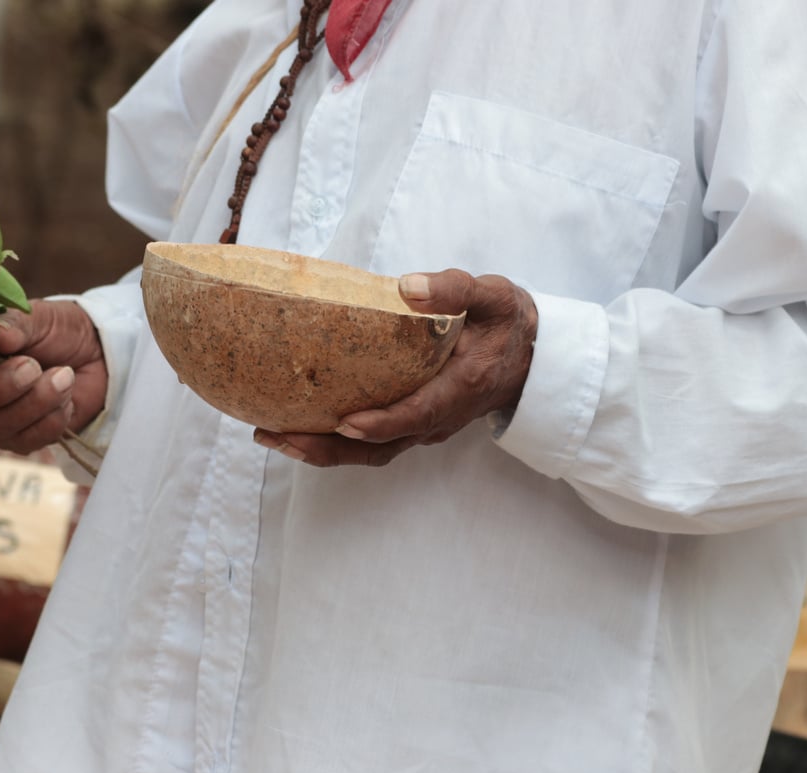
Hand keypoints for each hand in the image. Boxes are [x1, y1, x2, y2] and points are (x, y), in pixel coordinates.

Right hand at [0, 299, 106, 453]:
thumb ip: (17, 324)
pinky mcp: (25, 440)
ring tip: (65, 375)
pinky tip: (67, 397)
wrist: (100, 355)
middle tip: (35, 365)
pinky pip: (33, 440)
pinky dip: (56, 417)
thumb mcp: (40, 318)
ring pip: (3, 428)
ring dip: (40, 401)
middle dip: (5, 388)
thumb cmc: (60, 333)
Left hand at [253, 270, 537, 466]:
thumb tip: (406, 286)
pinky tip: (299, 425)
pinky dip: (335, 443)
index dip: (381, 423)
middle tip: (276, 437)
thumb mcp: (492, 295)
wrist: (534, 358)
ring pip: (372, 453)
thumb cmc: (508, 322)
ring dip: (323, 451)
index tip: (344, 422)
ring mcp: (427, 428)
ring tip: (272, 436)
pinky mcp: (415, 426)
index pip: (417, 413)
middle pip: (381, 448)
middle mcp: (440, 418)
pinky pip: (374, 445)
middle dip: (327, 448)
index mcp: (460, 387)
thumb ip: (453, 289)